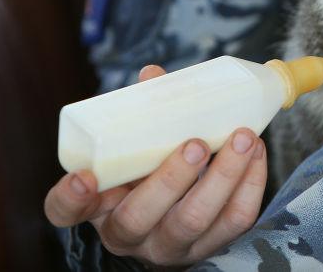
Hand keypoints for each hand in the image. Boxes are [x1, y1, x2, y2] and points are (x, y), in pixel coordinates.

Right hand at [44, 64, 266, 266]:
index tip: (83, 177)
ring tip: (243, 138)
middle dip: (170, 179)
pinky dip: (250, 184)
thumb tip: (153, 75)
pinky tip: (257, 152)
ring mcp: (170, 246)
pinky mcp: (211, 247)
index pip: (65, 211)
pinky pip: (235, 221)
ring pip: (194, 221)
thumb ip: (140, 115)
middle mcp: (129, 235)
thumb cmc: (148, 173)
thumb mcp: (133, 148)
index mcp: (98, 207)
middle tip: (194, 143)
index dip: (71, 198)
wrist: (174, 217)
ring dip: (223, 177)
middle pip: (140, 217)